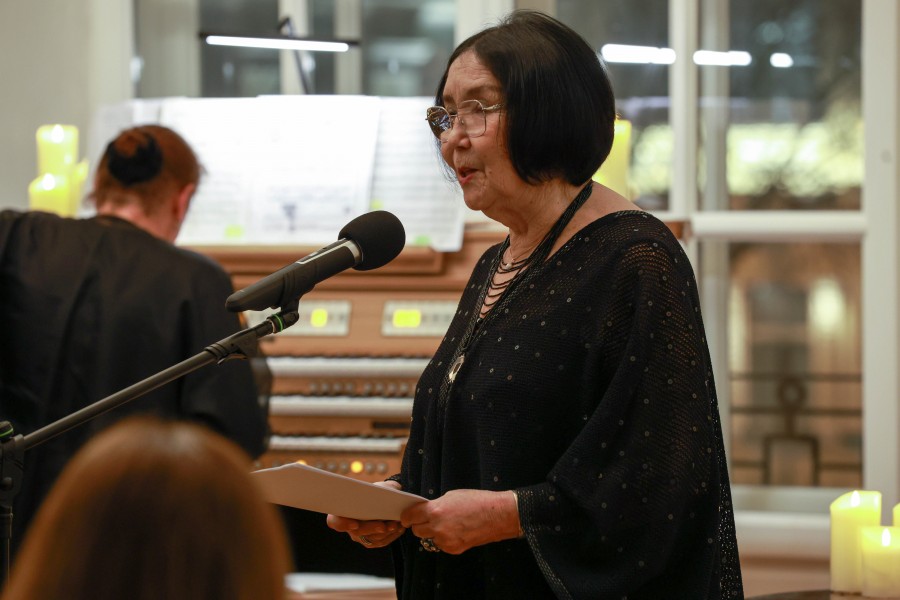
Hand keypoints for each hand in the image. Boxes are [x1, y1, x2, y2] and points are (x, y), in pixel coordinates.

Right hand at [326, 480, 405, 548]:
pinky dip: (391, 535)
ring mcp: (360, 536)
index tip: (355, 524)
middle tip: (383, 526)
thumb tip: (385, 493)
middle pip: (356, 532)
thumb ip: (379, 489)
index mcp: (342, 511)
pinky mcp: (371, 541)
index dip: (342, 524)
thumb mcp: (377, 486)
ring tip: (395, 525)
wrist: (385, 497)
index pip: (334, 521)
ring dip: (384, 533)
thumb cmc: (377, 490)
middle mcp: (348, 526)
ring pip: (370, 539)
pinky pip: (380, 542)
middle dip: (371, 528)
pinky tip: (399, 528)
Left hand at [400, 489, 519, 554]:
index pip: (410, 516)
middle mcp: (438, 527)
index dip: (407, 516)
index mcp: (435, 510)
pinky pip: (440, 545)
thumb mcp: (451, 496)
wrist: (498, 516)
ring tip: (445, 524)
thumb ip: (435, 506)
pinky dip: (444, 539)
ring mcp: (445, 541)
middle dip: (419, 524)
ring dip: (431, 533)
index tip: (406, 517)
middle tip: (427, 519)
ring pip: (428, 539)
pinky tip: (455, 531)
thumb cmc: (476, 501)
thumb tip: (425, 512)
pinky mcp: (453, 549)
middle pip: (416, 530)